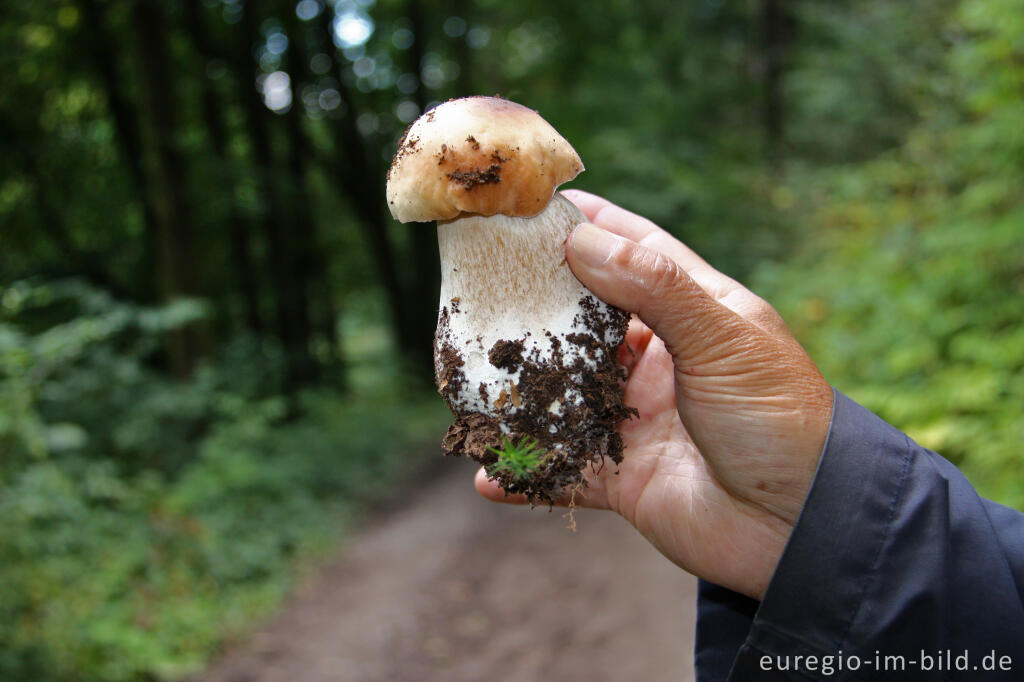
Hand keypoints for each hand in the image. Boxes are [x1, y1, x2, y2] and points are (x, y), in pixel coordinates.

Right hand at [474, 190, 833, 599]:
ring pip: (564, 395)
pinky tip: (487, 474)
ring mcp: (639, 418)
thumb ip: (655, 288)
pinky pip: (565, 472)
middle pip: (586, 321)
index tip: (537, 203)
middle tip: (479, 282)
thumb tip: (581, 239)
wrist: (802, 529)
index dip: (591, 224)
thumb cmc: (780, 419)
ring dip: (521, 391)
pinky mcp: (625, 476)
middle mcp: (661, 360)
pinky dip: (528, 475)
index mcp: (696, 313)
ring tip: (466, 377)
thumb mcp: (723, 339)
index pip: (637, 251)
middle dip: (537, 304)